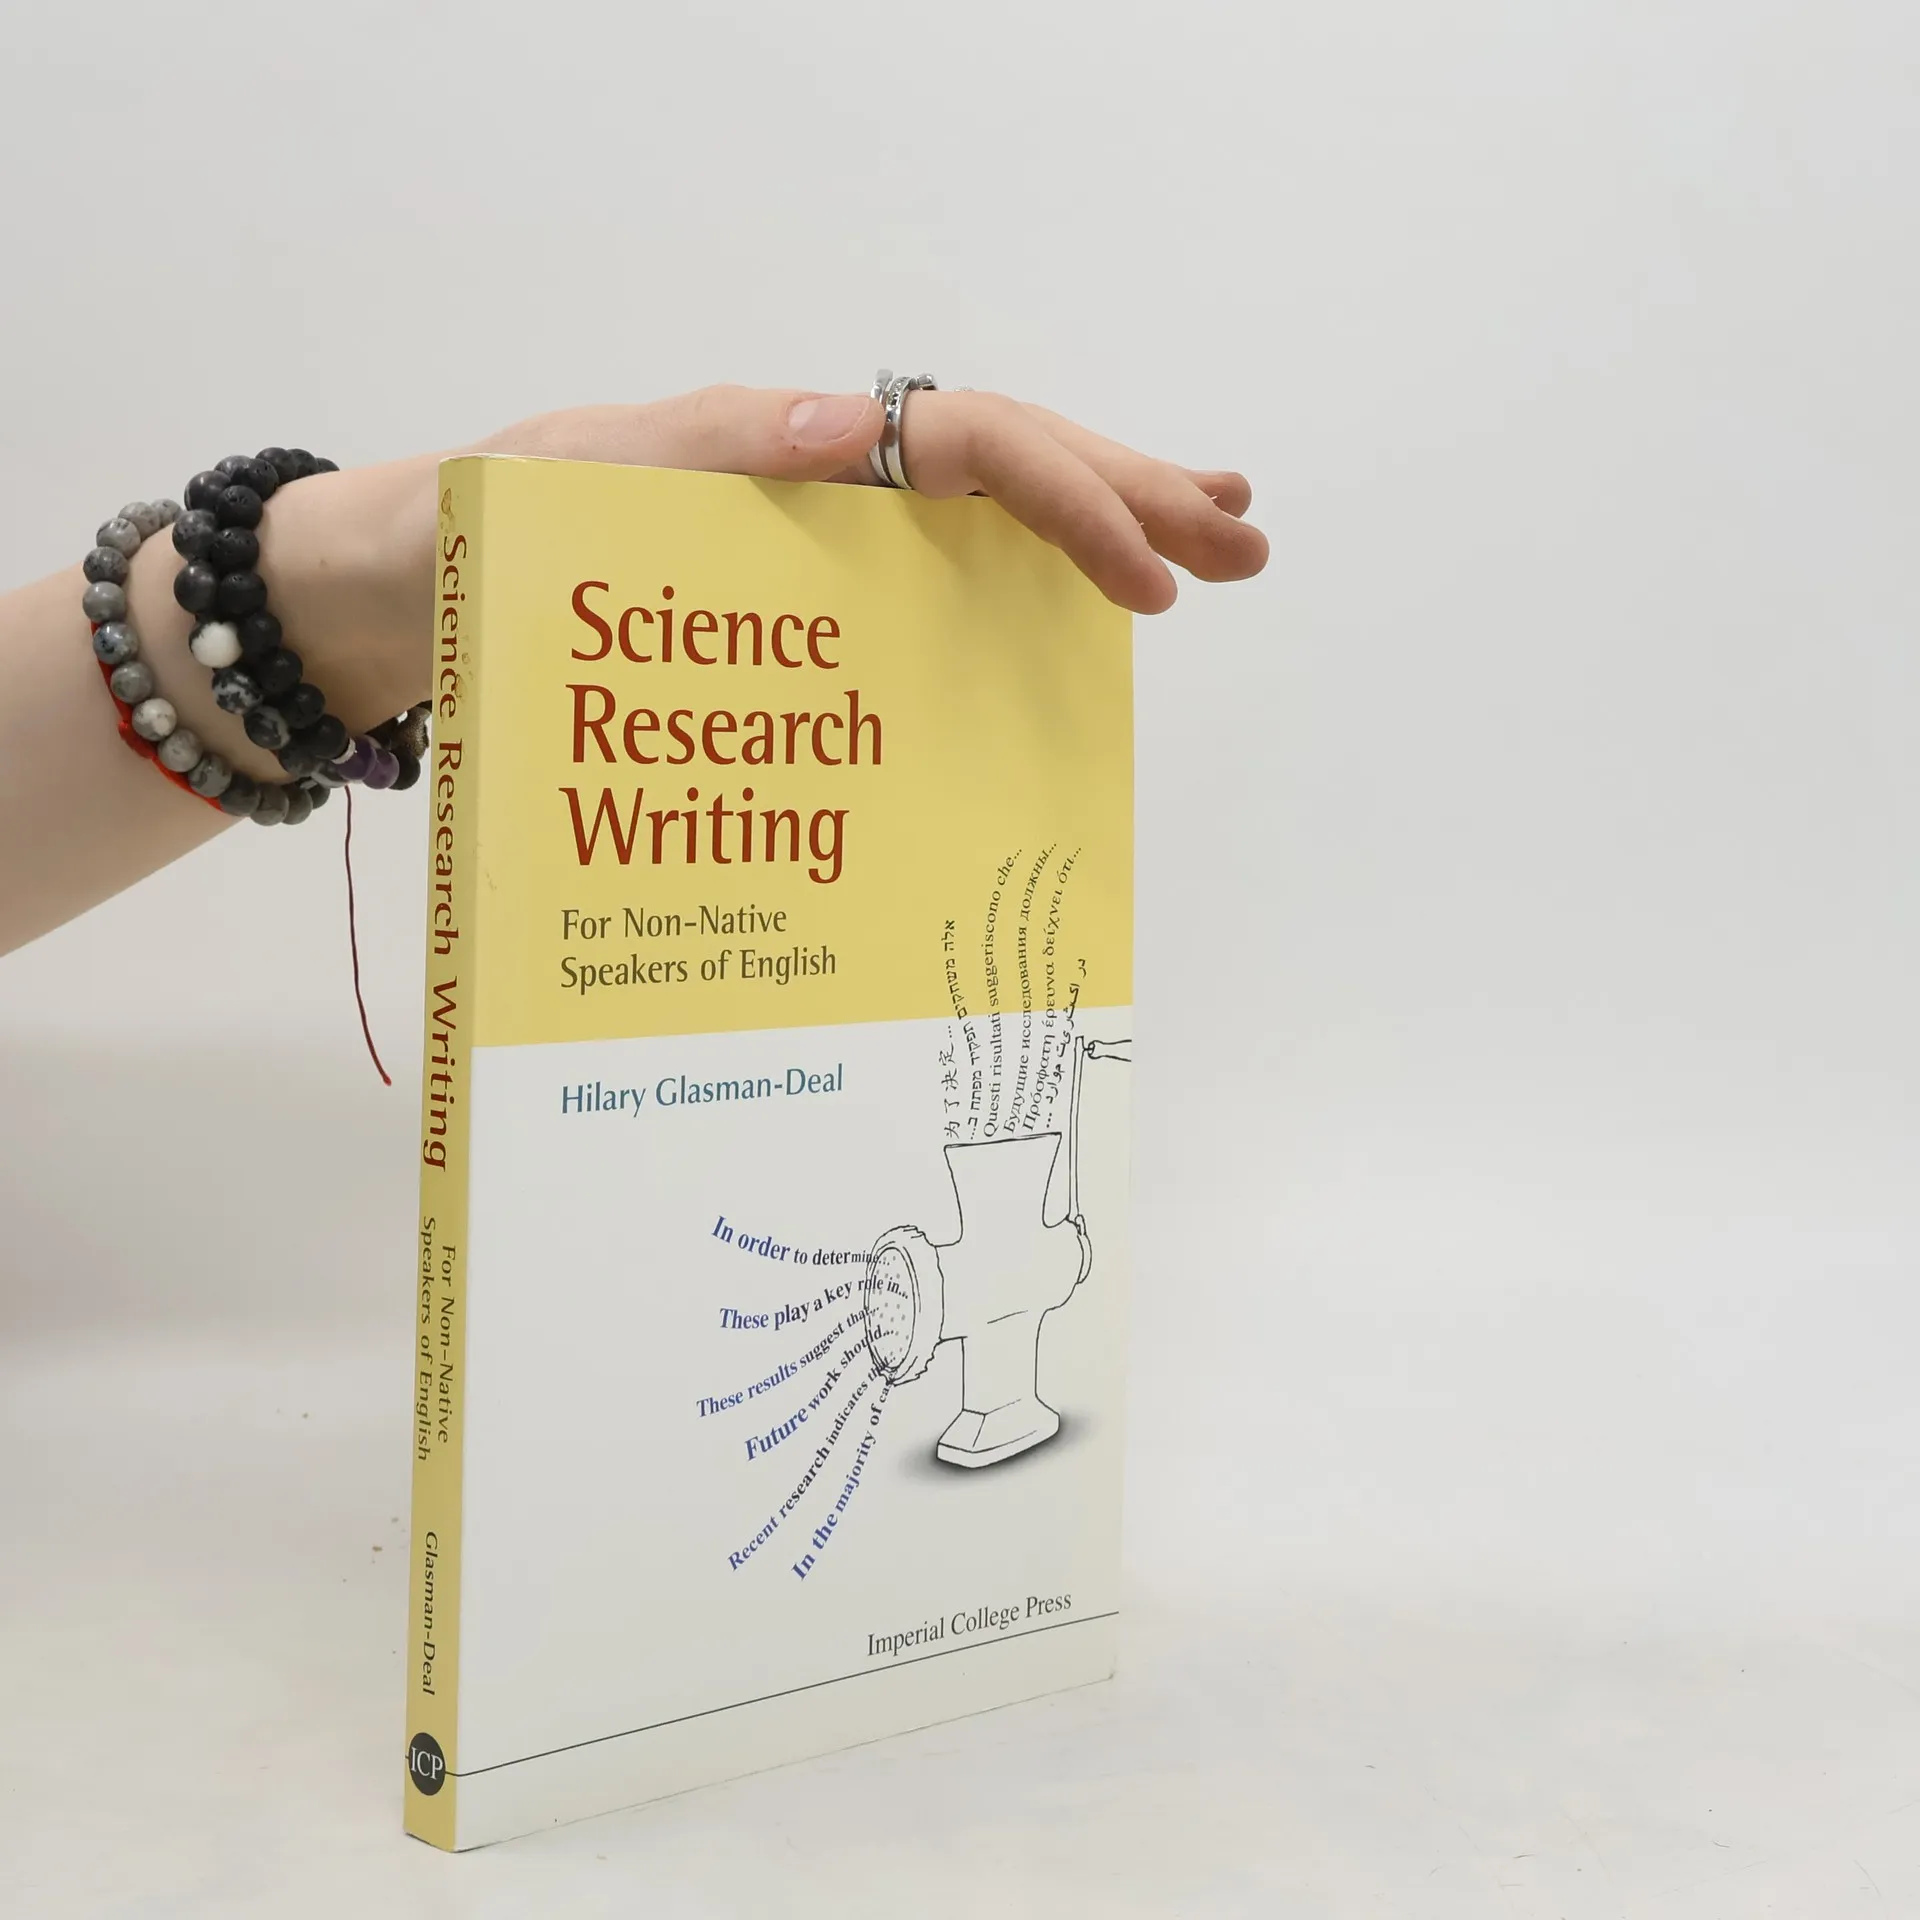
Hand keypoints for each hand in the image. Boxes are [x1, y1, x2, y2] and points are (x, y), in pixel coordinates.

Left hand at [472, 385, 1267, 614]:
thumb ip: (705, 446)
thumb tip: (856, 422)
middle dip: (1132, 498)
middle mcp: (824, 483)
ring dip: (1104, 527)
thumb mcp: (575, 480)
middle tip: (1245, 540)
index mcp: (789, 443)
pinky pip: (935, 581)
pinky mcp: (803, 603)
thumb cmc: (480, 535)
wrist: (404, 592)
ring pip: (989, 520)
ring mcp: (823, 540)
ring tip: (1209, 544)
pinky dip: (1019, 584)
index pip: (970, 447)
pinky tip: (1081, 609)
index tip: (1151, 574)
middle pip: (1010, 470)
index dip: (1070, 500)